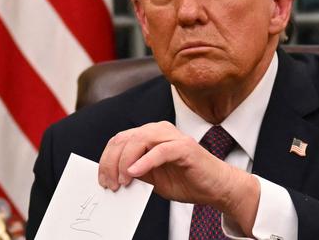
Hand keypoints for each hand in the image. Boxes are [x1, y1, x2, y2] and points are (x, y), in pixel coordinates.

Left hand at [97, 121, 258, 233]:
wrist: (216, 187)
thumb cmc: (186, 180)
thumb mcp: (153, 178)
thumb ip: (136, 172)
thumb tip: (113, 176)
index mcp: (150, 135)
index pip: (120, 140)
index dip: (106, 159)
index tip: (102, 180)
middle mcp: (159, 130)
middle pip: (125, 138)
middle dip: (112, 162)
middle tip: (110, 183)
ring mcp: (173, 136)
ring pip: (139, 140)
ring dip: (125, 162)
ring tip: (122, 180)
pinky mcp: (185, 147)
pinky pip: (160, 150)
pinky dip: (144, 161)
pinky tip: (135, 173)